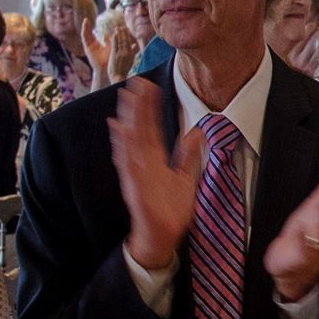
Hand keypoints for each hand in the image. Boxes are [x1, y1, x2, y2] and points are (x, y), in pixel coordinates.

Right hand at [109, 76, 199, 272]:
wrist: (162, 237)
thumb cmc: (170, 209)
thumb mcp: (185, 176)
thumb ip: (188, 154)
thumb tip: (197, 131)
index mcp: (154, 159)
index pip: (150, 127)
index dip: (149, 107)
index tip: (148, 86)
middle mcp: (142, 163)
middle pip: (138, 129)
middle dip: (136, 106)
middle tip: (134, 82)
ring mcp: (136, 174)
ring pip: (130, 141)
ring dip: (127, 119)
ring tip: (126, 99)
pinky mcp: (134, 187)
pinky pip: (127, 163)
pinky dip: (123, 147)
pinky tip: (121, 130)